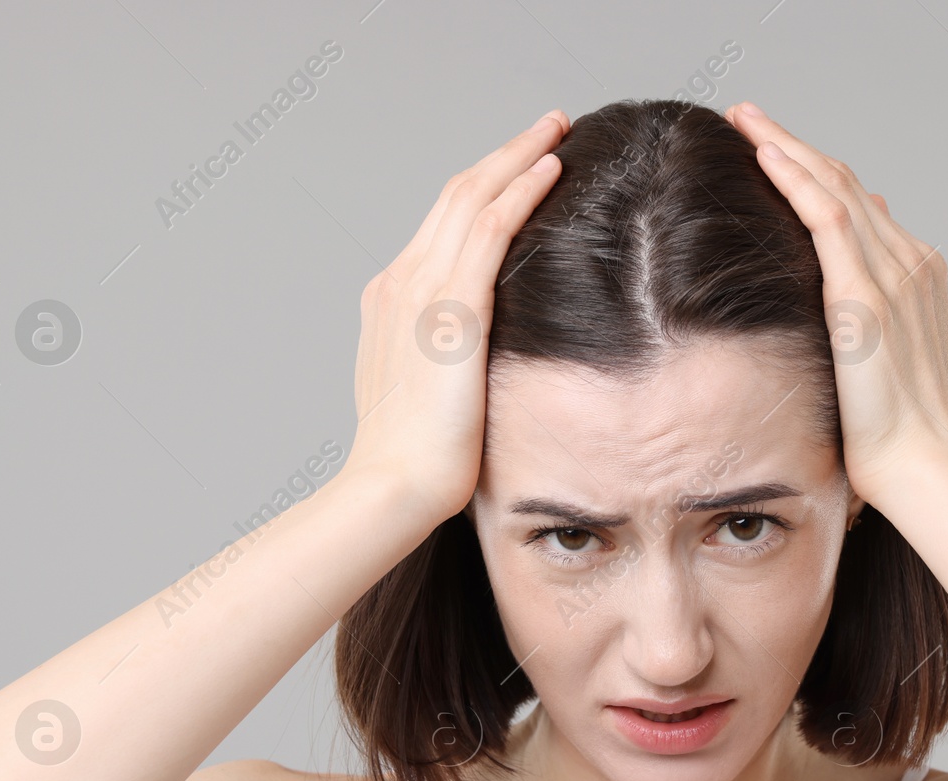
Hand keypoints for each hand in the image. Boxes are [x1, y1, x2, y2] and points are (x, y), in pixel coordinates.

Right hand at [342, 109, 569, 526]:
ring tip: (556, 131)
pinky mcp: (452, 310)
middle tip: (547, 125)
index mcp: (392, 297)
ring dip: (518, 157)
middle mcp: (401, 281)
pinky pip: (489, 230)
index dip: (484, 186)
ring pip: (473, 197)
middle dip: (504, 154)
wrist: (391, 488)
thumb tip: (484, 358)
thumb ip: (448, 358)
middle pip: (457, 194)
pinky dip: (519, 191)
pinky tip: (550, 170)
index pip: (443, 223)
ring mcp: (421, 291)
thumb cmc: (415, 460)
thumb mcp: (428, 393)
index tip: (520, 167)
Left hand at [724, 101, 947, 507]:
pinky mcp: (864, 295)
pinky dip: (795, 177)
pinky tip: (764, 153)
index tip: (776, 151)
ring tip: (744, 117)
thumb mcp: (887, 371)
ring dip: (785, 145)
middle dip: (794, 144)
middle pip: (845, 184)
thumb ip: (870, 326)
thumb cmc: (904, 440)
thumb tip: (845, 293)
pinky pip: (826, 216)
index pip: (860, 208)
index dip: (815, 173)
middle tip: (747, 115)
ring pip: (833, 187)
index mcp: (915, 278)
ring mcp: (891, 275)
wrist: (931, 469)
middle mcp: (909, 263)